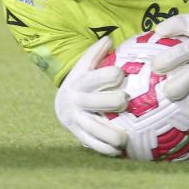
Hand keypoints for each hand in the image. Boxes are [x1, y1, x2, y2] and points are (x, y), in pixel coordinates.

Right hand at [53, 35, 128, 156]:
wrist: (62, 105)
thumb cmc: (83, 81)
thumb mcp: (85, 66)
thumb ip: (97, 52)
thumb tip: (110, 37)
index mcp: (80, 82)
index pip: (99, 76)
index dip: (114, 75)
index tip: (122, 76)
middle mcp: (77, 101)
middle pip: (99, 101)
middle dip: (116, 102)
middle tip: (126, 103)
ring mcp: (77, 120)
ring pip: (95, 129)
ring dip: (112, 134)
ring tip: (126, 138)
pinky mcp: (79, 135)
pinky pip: (93, 145)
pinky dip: (106, 149)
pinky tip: (119, 151)